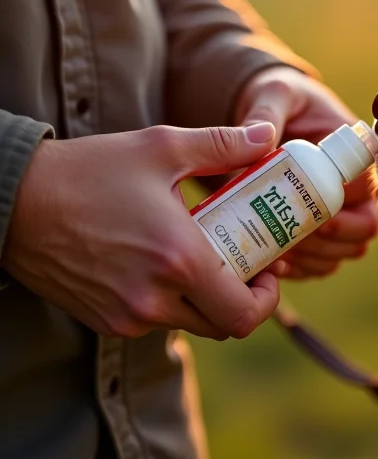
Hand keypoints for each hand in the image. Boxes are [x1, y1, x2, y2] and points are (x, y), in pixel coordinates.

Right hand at [0, 123, 285, 338]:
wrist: (13, 200)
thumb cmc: (88, 170)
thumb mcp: (161, 147)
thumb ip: (223, 145)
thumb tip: (267, 133)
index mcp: (178, 261)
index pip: (243, 314)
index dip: (268, 298)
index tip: (270, 268)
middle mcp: (153, 300)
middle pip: (223, 324)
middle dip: (243, 297)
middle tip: (247, 262)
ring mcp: (125, 317)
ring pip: (190, 323)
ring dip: (208, 298)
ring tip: (207, 254)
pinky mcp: (104, 320)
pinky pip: (156, 321)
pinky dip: (173, 300)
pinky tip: (167, 263)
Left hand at [236, 67, 377, 278]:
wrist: (269, 113)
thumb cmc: (281, 99)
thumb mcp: (275, 93)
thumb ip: (267, 109)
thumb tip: (261, 138)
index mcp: (351, 157)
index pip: (362, 195)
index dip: (341, 213)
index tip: (310, 218)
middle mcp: (353, 190)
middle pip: (360, 233)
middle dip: (326, 243)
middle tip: (289, 240)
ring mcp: (337, 214)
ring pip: (341, 255)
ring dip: (313, 260)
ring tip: (278, 253)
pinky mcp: (317, 232)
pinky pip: (320, 265)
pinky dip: (302, 271)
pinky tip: (274, 264)